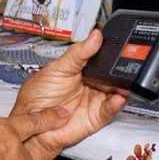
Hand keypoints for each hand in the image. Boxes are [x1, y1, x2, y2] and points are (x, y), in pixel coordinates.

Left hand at [12, 29, 129, 159]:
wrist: (33, 123)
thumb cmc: (38, 96)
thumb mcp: (58, 67)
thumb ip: (79, 53)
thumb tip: (95, 36)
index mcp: (83, 70)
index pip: (102, 59)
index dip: (111, 52)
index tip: (119, 44)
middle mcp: (92, 85)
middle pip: (113, 75)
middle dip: (121, 70)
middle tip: (125, 63)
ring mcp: (96, 100)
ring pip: (117, 92)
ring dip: (123, 87)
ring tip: (123, 82)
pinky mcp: (97, 117)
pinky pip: (110, 110)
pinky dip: (116, 104)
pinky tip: (117, 98)